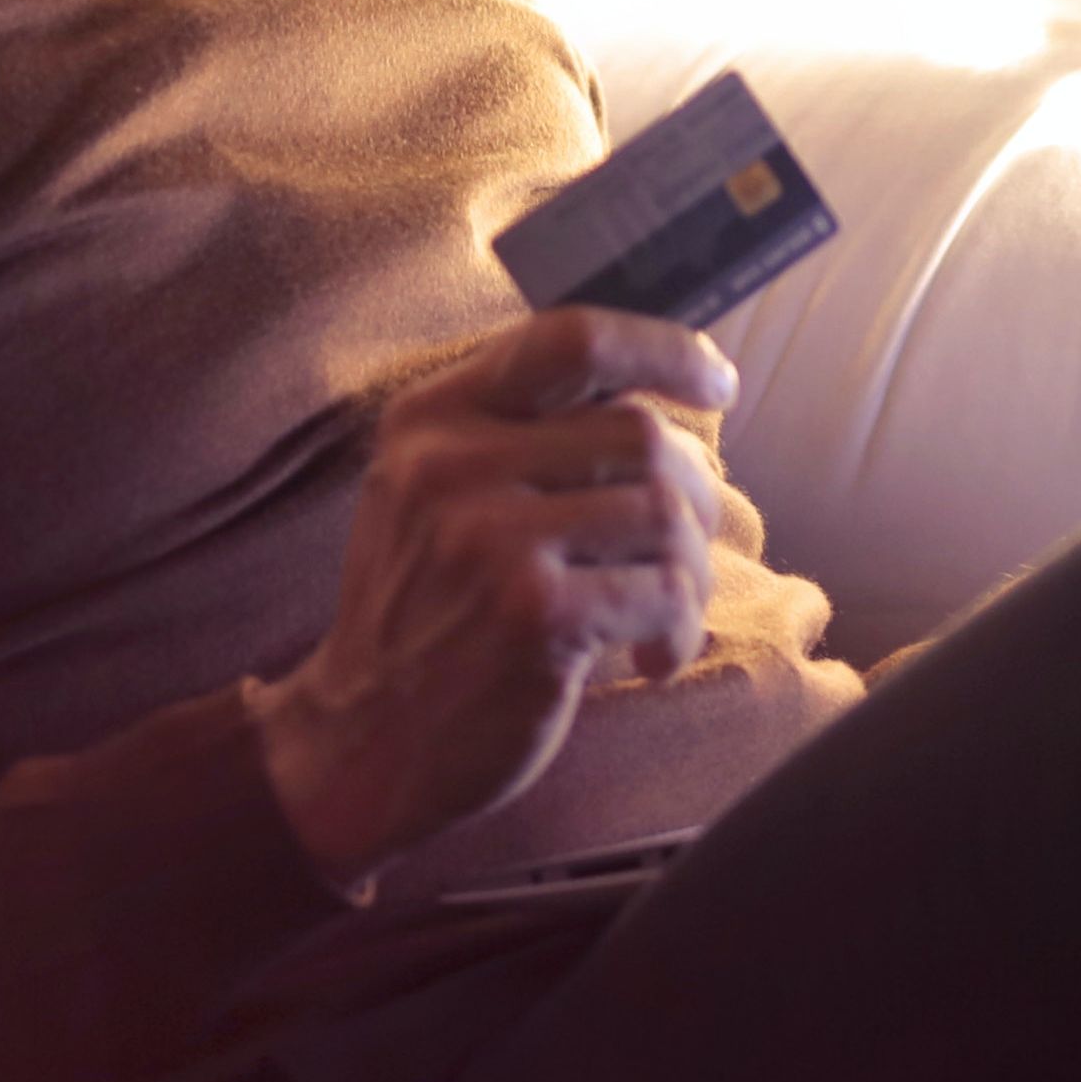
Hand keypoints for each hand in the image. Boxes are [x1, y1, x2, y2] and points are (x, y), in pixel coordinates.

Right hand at [248, 307, 734, 885]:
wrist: (363, 742)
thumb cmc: (426, 616)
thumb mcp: (432, 495)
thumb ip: (518, 434)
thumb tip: (668, 403)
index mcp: (432, 417)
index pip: (571, 339)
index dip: (664, 350)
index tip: (717, 383)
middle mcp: (452, 464)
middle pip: (640, 432)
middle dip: (694, 491)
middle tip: (686, 547)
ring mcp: (489, 539)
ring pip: (665, 510)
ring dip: (693, 568)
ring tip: (668, 610)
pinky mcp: (532, 615)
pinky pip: (665, 591)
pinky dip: (680, 627)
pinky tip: (652, 656)